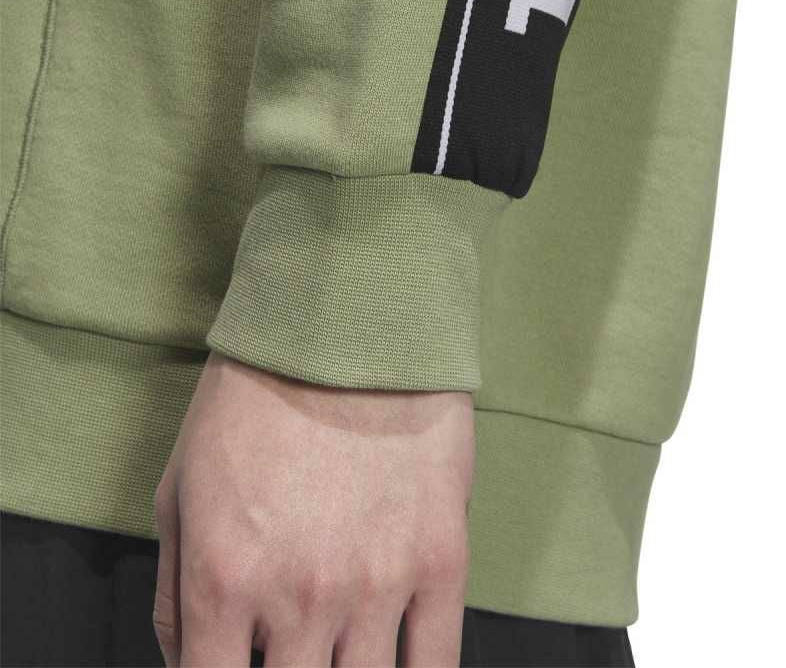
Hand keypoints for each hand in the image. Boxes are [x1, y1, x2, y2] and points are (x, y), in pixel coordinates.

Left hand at [152, 351, 474, 666]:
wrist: (349, 324)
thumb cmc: (257, 397)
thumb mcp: (180, 486)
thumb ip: (173, 595)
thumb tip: (186, 662)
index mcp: (225, 581)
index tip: (238, 666)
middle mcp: (299, 598)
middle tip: (294, 649)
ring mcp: (377, 584)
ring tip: (339, 649)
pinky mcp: (440, 558)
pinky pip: (435, 665)